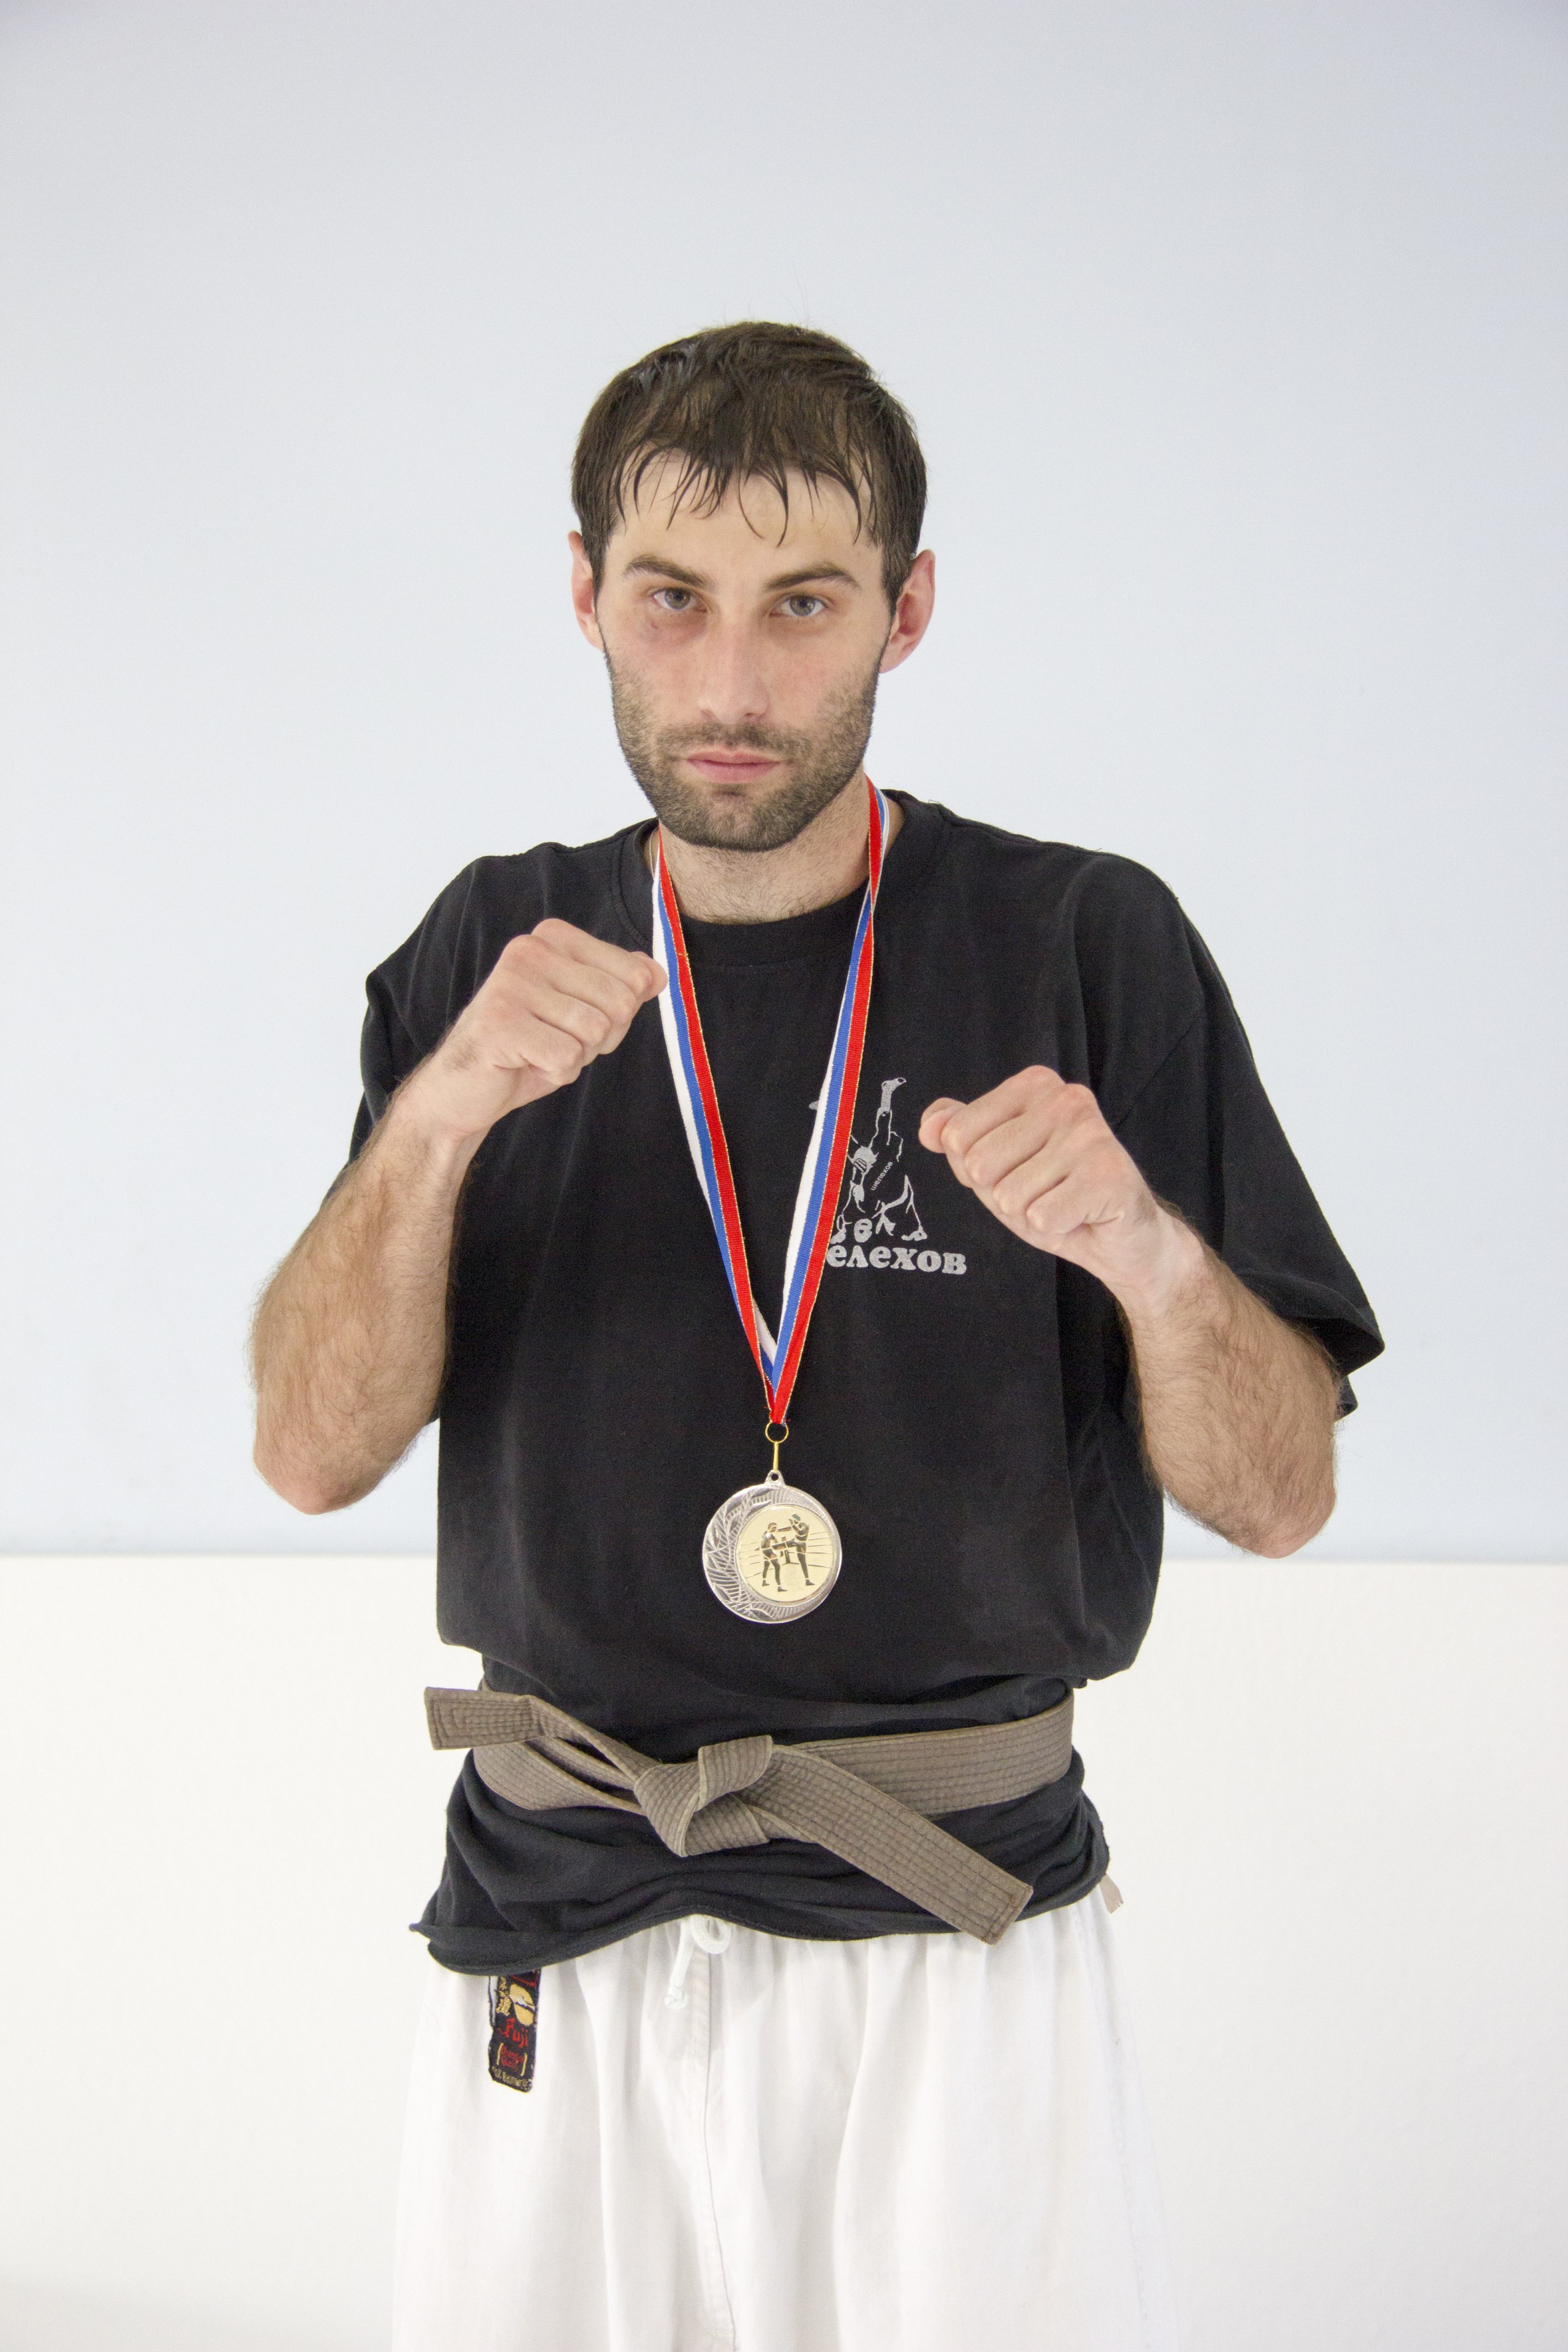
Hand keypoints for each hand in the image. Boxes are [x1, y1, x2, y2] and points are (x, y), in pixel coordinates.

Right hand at [400, 919, 665, 1143]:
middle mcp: (530, 950)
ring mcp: (511, 984)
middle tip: (557, 1040)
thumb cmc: (529, 1045)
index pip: (635, 974)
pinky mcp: (500, 1023)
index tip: (578, 1018)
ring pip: (595, 1030)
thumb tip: (658, 974)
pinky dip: (555, 1073)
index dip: (620, 1012)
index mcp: (553, 938)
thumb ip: (621, 986)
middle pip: (620, 1002)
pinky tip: (526, 1063)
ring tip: (539, 1050)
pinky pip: (568, 1057)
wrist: (464, 1089)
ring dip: (576, 1055)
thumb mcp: (583, 1010)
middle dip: (600, 1037)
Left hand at [918, 1066, 1193, 1305]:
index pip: (957, 1136)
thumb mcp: (996, 1164)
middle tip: (1043, 1192)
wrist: (1119, 1238)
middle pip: (980, 1166)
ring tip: (1063, 1203)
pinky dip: (1056, 1229)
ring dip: (1030, 1215)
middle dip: (1003, 1195)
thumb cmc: (1054, 1194)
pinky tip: (1081, 1215)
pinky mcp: (1109, 1174)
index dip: (977, 1170)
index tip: (1018, 1169)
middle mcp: (1066, 1098)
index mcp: (1034, 1084)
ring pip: (1009, 1195)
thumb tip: (929, 1128)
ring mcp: (1090, 1134)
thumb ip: (958, 1136)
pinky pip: (1042, 1217)